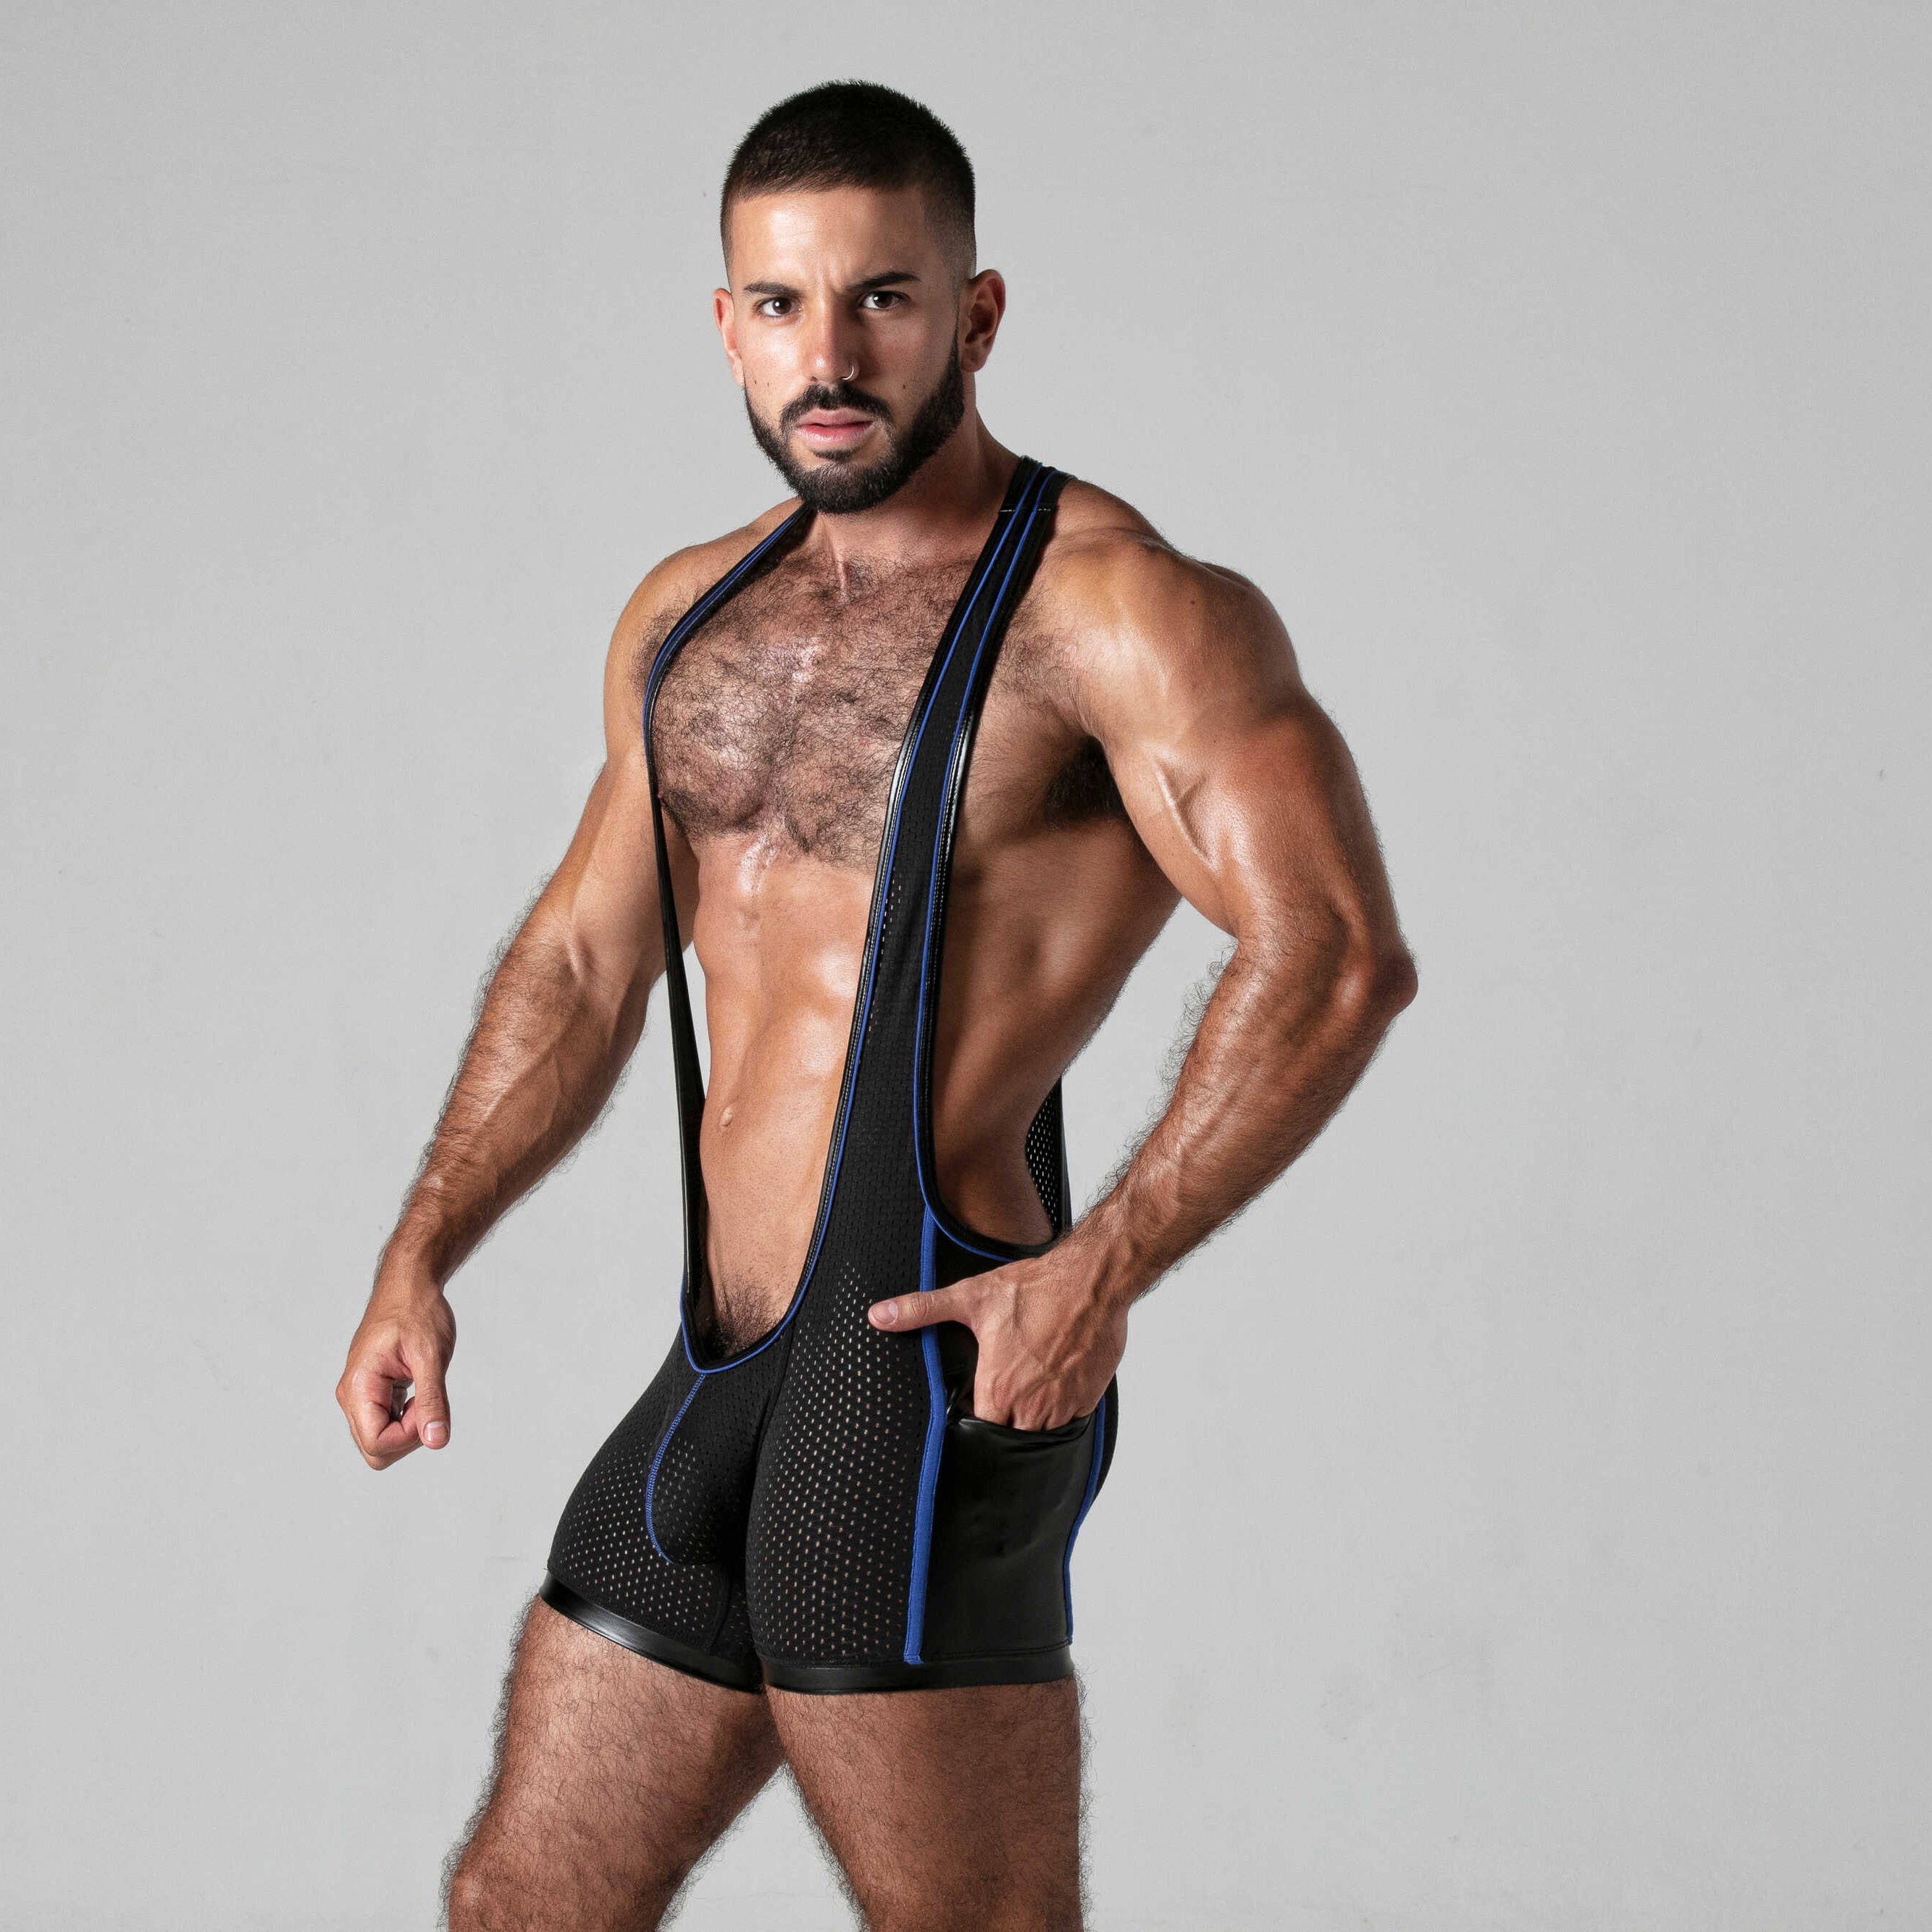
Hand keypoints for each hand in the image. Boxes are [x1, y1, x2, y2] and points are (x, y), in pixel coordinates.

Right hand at [337, 1267, 457, 1469]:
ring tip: (423, 1389)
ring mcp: (360, 1396)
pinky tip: (418, 1391)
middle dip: (408, 1437)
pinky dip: (408, 1418)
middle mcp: (351, 1396)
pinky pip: (386, 1425)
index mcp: (358, 1387)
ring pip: (381, 1441)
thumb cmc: (418, 1312)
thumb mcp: (432, 1356)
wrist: (409, 1285)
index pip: (376, 1444)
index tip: (429, 1404)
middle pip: (375, 1450)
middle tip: (428, 1400)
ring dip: (409, 1427)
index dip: (410, 1435)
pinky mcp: (372, 1393)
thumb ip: (433, 1401)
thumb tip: (437, 1442)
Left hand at [867, 1238, 1128, 1429]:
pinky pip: (1068, 1421)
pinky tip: (1053, 1382)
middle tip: (1003, 1388)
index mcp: (997, 1388)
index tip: (973, 1398)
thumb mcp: (971, 1297)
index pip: (977, 1428)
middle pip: (1008, 1436)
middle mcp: (1030, 1405)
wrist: (1090, 1280)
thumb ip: (922, 1310)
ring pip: (1039, 1433)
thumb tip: (879, 1315)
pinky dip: (1059, 1409)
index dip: (972, 1416)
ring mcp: (1061, 1405)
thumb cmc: (1035, 1289)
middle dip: (1002, 1419)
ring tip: (1026, 1386)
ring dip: (1030, 1418)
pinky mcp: (1087, 1399)